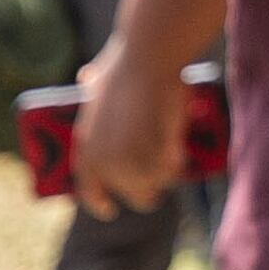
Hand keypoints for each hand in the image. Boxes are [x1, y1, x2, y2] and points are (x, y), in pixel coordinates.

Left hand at [71, 41, 186, 220]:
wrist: (147, 60)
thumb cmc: (124, 64)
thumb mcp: (98, 79)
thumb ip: (92, 84)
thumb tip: (87, 76)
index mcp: (87, 148)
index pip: (89, 190)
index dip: (98, 202)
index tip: (108, 209)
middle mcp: (108, 163)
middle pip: (135, 196)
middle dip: (147, 191)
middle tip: (158, 182)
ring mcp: (136, 162)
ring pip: (158, 185)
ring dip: (166, 176)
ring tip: (174, 160)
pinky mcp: (160, 157)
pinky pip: (174, 171)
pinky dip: (179, 163)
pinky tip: (181, 149)